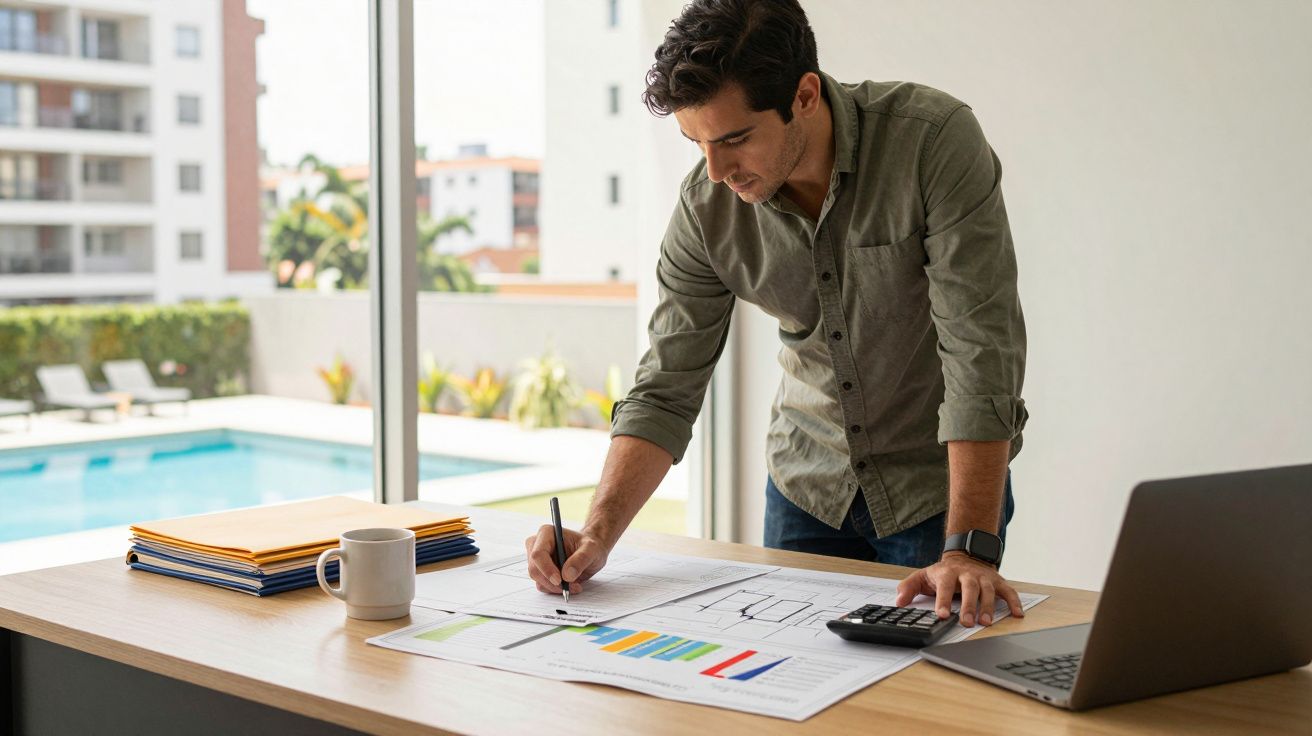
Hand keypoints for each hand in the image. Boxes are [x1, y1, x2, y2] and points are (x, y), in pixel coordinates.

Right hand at [524, 525, 609, 594]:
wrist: (591, 552)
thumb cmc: (590, 546)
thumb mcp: (591, 549)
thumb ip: (581, 559)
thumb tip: (567, 575)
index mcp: (546, 533)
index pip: (538, 554)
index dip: (546, 569)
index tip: (559, 580)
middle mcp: (537, 545)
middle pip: (535, 569)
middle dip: (552, 582)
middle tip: (571, 586)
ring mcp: (537, 559)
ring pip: (538, 580)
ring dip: (556, 587)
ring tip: (575, 585)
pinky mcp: (540, 571)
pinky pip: (543, 585)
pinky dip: (556, 589)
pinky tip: (570, 585)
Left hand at [894, 552, 1024, 626]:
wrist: (965, 556)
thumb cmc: (943, 573)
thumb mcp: (923, 577)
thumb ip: (909, 587)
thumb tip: (899, 601)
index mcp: (948, 573)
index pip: (945, 586)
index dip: (943, 600)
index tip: (941, 614)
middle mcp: (967, 574)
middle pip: (970, 588)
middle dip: (969, 605)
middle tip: (966, 622)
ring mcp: (983, 577)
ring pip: (987, 590)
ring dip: (988, 606)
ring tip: (986, 622)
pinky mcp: (997, 581)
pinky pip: (1008, 591)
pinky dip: (1014, 601)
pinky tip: (1017, 614)